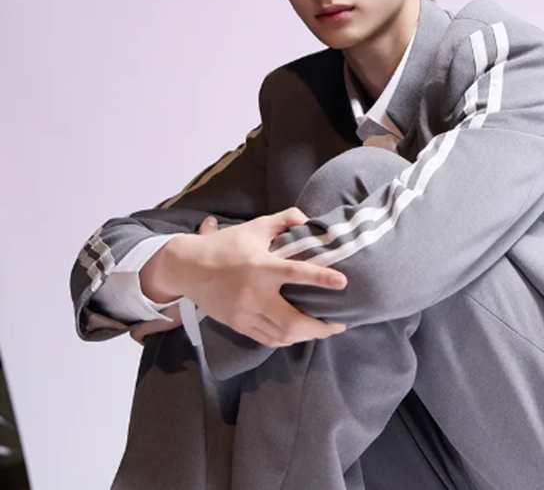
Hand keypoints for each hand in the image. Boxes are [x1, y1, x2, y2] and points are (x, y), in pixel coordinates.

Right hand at [145, 207, 348, 347]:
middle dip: (319, 327)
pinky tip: (299, 334)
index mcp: (260, 267)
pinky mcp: (238, 325)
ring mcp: (245, 313)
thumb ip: (284, 219)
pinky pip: (267, 339)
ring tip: (324, 330)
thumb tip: (308, 219)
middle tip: (339, 324)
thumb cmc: (225, 246)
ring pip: (281, 335)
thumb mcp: (255, 227)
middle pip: (291, 322)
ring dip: (306, 336)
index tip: (343, 283)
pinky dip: (287, 339)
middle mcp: (254, 294)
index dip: (321, 278)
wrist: (187, 268)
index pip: (295, 274)